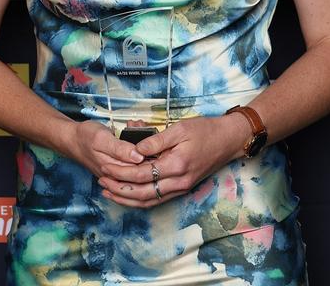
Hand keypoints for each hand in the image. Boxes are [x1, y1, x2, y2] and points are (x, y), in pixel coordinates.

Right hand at [60, 119, 145, 180]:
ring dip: (142, 143)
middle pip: (143, 165)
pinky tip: (132, 131)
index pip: (143, 168)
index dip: (148, 149)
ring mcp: (118, 173)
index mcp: (116, 171)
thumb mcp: (101, 138)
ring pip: (139, 162)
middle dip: (146, 145)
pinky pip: (133, 159)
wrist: (72, 140)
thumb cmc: (84, 137)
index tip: (145, 131)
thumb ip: (120, 148)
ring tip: (135, 126)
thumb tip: (139, 157)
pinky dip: (135, 144)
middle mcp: (119, 176)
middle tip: (139, 126)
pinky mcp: (118, 168)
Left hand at [97, 115, 250, 207]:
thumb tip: (135, 150)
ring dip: (127, 198)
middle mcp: (178, 182)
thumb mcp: (179, 129)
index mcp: (176, 165)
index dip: (120, 171)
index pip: (141, 173)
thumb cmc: (205, 131)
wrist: (228, 140)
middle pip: (141, 193)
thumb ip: (156, 141)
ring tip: (108, 191)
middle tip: (101, 180)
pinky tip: (128, 195)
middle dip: (118, 188)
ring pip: (149, 201)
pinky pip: (157, 200)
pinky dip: (140, 200)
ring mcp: (181, 188)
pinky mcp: (182, 189)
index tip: (104, 165)